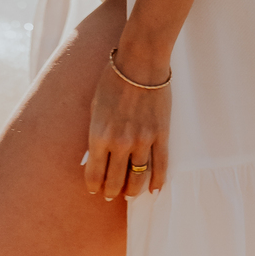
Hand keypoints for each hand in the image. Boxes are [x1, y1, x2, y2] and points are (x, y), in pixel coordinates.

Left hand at [83, 49, 170, 201]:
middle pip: (116, 182)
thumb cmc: (113, 80)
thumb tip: (93, 157)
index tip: (95, 189)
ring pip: (138, 179)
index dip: (94, 186)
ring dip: (133, 191)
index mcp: (99, 135)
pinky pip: (161, 166)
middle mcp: (120, 143)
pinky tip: (153, 190)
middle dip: (111, 192)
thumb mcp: (94, 107)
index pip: (94, 175)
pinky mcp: (161, 134)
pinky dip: (157, 182)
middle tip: (111, 194)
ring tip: (130, 193)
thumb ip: (95, 134)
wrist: (140, 61)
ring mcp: (142, 140)